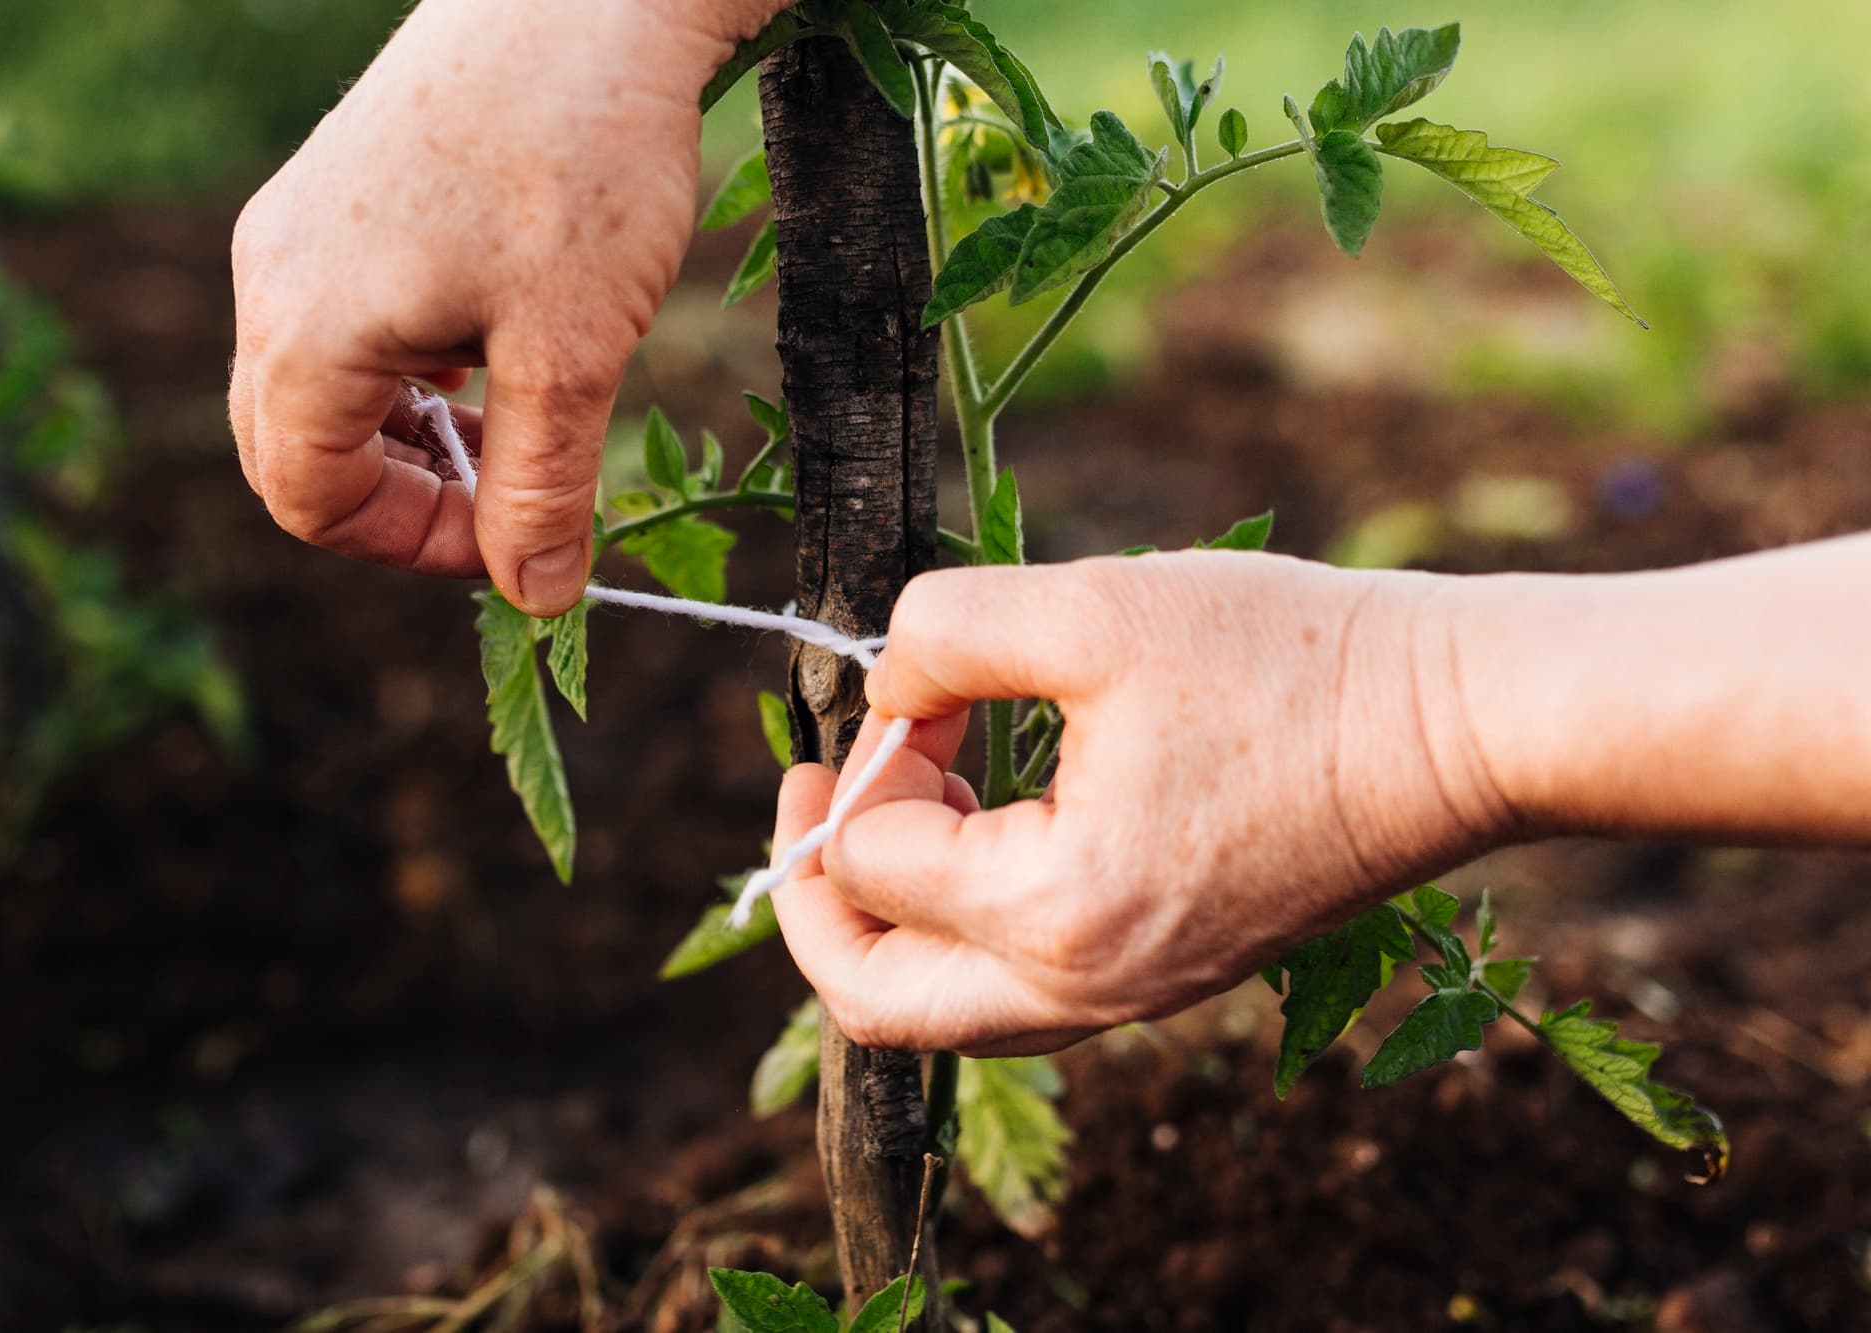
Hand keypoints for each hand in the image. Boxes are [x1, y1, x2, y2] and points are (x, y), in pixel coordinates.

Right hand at [228, 0, 785, 613]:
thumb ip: (543, 489)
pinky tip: (498, 347)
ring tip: (520, 424)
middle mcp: (274, 280)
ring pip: (325, 385)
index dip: (416, 545)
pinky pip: (349, 320)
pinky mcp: (343, 193)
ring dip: (414, 435)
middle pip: (299, 450)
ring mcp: (299, 229)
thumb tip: (537, 595)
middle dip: (407, 498)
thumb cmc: (577, 162)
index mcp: (305, 331)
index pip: (311, 500)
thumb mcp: (571, 353)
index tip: (520, 541)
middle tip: (515, 498)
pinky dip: (413, 367)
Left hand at [769, 553, 1514, 1054]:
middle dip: (816, 897)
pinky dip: (966, 918)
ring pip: (944, 1007)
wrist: (1458, 725)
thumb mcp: (1095, 606)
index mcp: (1051, 914)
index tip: (918, 683)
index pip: (872, 862)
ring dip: (893, 907)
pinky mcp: (1165, 976)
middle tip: (812, 796)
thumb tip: (884, 687)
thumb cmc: (1291, 663)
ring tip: (919, 786)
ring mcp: (1129, 998)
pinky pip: (1018, 985)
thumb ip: (945, 633)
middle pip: (874, 1003)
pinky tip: (993, 813)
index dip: (863, 758)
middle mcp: (1082, 989)